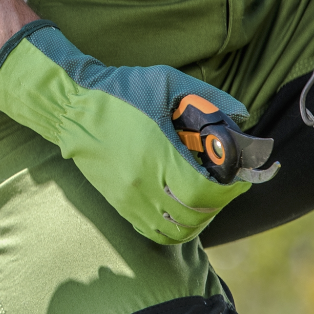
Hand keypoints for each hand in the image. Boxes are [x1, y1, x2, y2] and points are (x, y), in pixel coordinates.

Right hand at [0, 22, 251, 245]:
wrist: (72, 105)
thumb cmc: (121, 90)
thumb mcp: (167, 82)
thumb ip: (208, 98)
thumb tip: (242, 116)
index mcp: (157, 154)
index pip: (203, 191)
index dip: (228, 190)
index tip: (239, 179)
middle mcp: (142, 183)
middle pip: (193, 215)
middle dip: (218, 204)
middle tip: (226, 187)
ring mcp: (129, 197)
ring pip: (175, 230)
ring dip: (198, 221)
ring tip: (205, 201)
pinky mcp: (119, 203)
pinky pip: (153, 231)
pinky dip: (174, 228)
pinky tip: (181, 209)